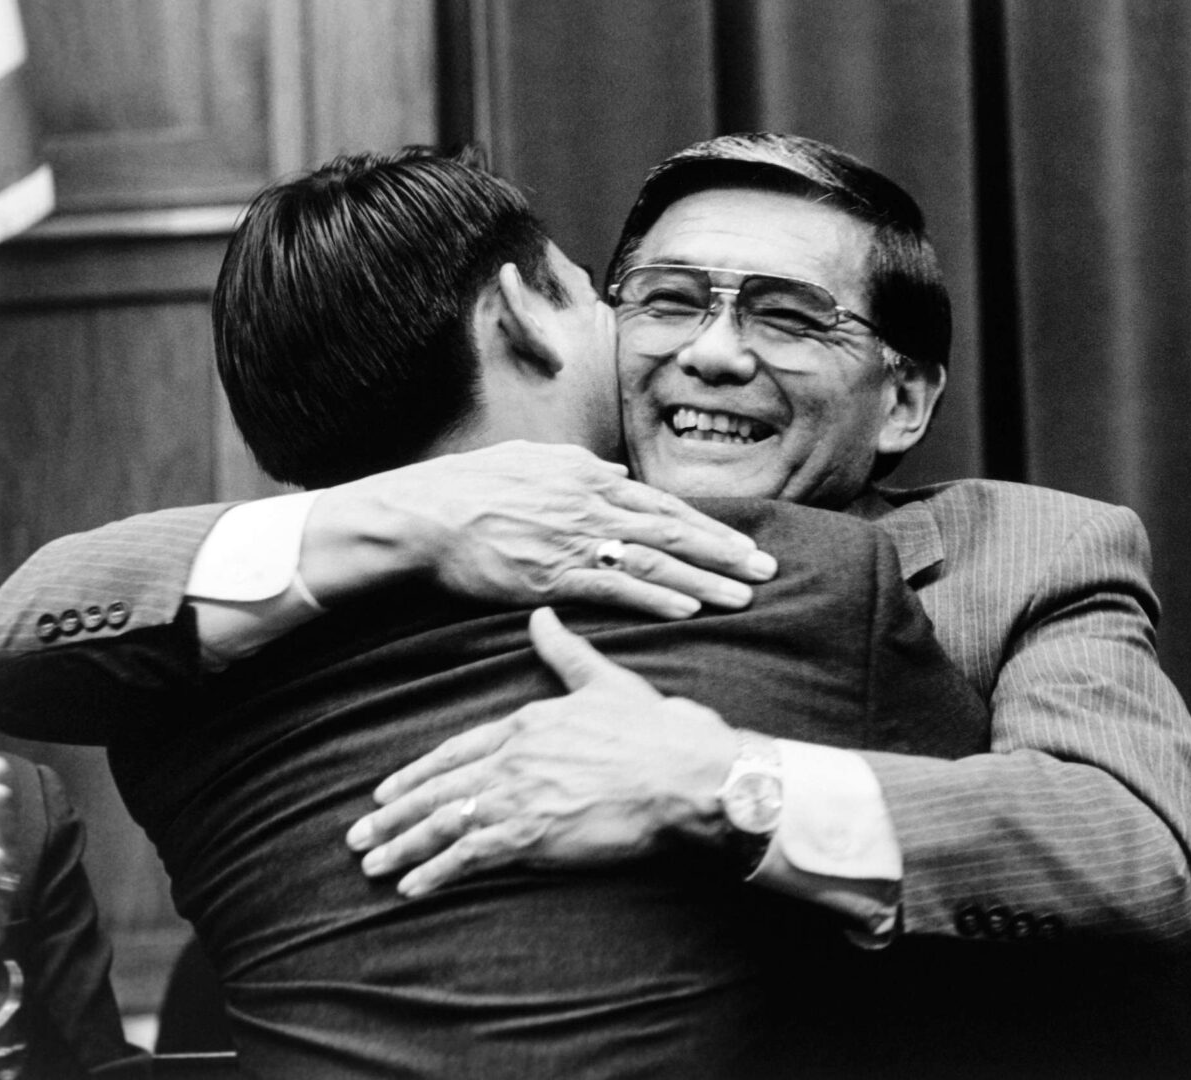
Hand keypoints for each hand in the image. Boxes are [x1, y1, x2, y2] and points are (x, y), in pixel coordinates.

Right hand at [301, 442, 776, 619]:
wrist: (425, 515)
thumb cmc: (470, 488)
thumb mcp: (531, 460)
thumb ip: (581, 467)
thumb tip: (616, 474)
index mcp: (588, 476)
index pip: (661, 503)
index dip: (706, 525)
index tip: (741, 542)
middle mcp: (590, 503)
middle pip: (672, 529)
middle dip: (723, 551)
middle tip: (765, 570)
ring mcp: (573, 540)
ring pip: (654, 558)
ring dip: (704, 577)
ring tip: (742, 595)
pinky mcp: (553, 575)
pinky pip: (615, 586)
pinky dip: (655, 596)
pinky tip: (688, 608)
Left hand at [346, 607, 738, 895]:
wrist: (683, 771)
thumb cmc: (653, 730)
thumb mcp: (603, 682)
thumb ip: (565, 653)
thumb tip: (542, 615)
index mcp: (525, 724)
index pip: (455, 751)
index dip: (418, 774)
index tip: (388, 791)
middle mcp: (512, 759)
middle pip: (439, 789)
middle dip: (394, 815)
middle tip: (358, 835)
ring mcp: (519, 797)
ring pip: (445, 822)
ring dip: (403, 846)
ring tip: (372, 865)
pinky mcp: (531, 833)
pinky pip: (471, 855)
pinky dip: (437, 871)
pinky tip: (413, 887)